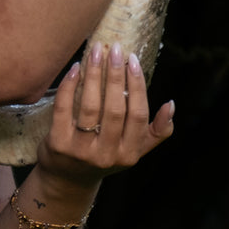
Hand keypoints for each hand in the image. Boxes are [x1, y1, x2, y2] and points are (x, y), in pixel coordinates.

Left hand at [36, 40, 174, 185]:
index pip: (138, 115)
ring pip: (90, 107)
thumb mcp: (134, 150)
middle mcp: (107, 155)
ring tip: (96, 52)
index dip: (137, 86)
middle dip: (116, 75)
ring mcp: (81, 151)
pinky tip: (76, 69)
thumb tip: (171, 105)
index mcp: (130, 153)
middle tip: (115, 48)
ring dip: (94, 75)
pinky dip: (69, 86)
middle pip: (115, 109)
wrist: (67, 179)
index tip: (133, 60)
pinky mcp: (58, 144)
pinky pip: (64, 109)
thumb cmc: (104, 155)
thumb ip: (156, 132)